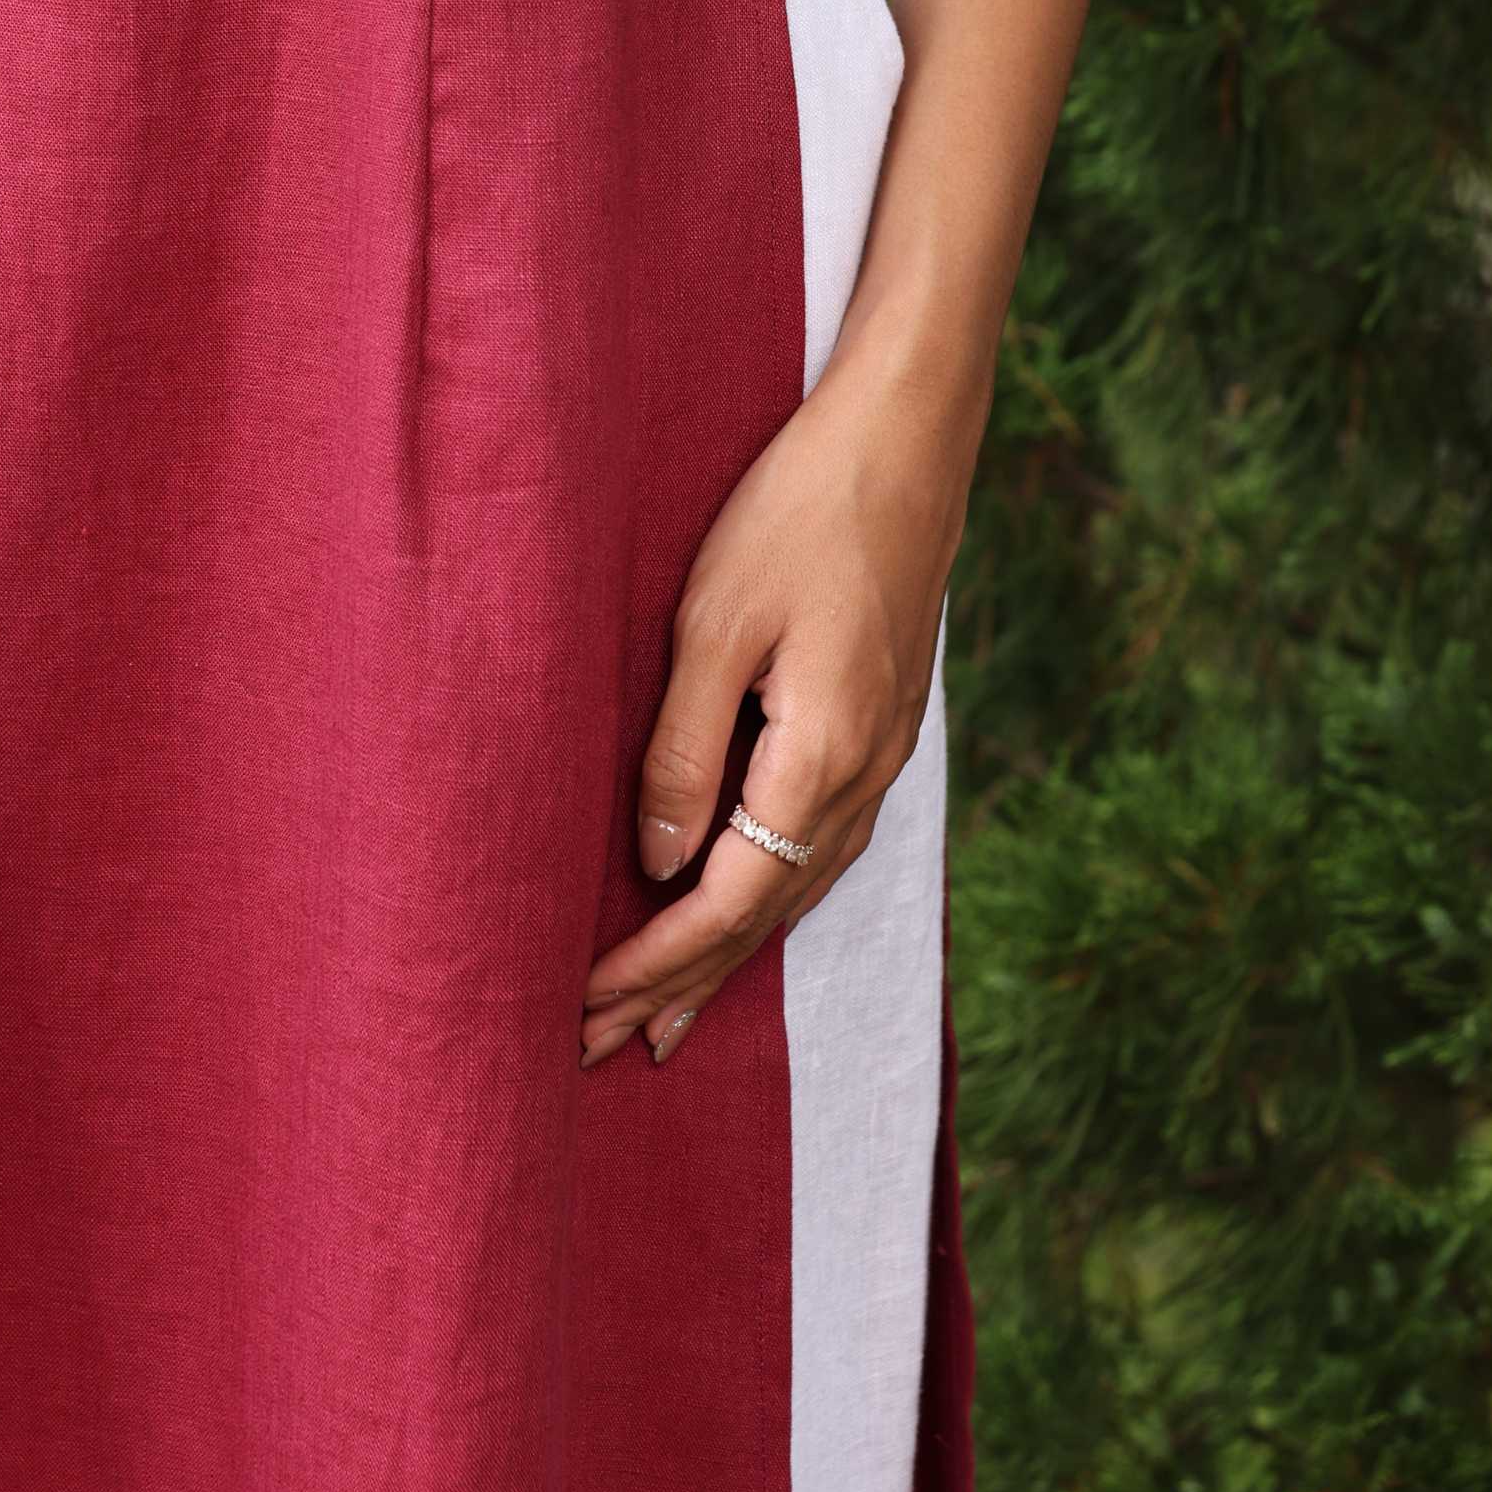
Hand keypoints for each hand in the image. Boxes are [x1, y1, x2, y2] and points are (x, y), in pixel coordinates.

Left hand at [578, 349, 971, 1071]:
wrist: (908, 443)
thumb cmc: (798, 512)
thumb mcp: (717, 621)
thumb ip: (686, 747)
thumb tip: (660, 864)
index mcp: (821, 758)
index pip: (726, 899)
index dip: (654, 960)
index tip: (583, 1007)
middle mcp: (864, 779)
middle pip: (762, 916)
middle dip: (680, 985)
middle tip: (599, 1048)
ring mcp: (884, 759)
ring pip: (796, 891)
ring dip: (726, 957)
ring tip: (665, 1022)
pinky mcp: (882, 729)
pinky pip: (819, 851)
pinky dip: (769, 901)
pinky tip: (742, 913)